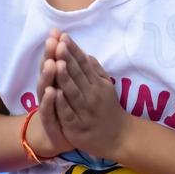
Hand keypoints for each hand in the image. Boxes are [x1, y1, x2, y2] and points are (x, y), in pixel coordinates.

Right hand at [30, 28, 73, 157]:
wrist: (56, 137)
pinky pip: (48, 110)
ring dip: (48, 75)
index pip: (52, 59)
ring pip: (45, 88)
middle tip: (52, 42)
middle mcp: (46, 89)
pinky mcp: (49, 121)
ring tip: (51, 63)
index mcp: (53, 80)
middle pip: (46, 70)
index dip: (54, 47)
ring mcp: (46, 105)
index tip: (57, 32)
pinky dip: (49, 101)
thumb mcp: (67, 85)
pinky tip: (52, 92)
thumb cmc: (65, 108)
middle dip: (49, 55)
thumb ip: (67, 66)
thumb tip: (68, 43)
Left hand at [53, 32, 129, 159]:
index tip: (64, 36)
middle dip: (67, 58)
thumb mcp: (105, 87)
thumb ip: (95, 71)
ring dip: (64, 77)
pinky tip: (55, 93)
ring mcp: (84, 110)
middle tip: (59, 43)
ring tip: (56, 63)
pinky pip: (68, 113)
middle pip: (77, 74)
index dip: (73, 50)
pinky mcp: (76, 126)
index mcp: (96, 83)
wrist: (119, 137)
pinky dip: (62, 103)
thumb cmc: (108, 109)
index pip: (83, 63)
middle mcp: (91, 94)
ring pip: (73, 92)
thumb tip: (86, 54)